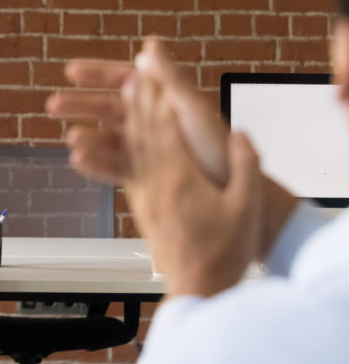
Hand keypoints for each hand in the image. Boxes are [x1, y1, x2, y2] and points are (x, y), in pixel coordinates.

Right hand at [46, 38, 228, 184]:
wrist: (235, 196)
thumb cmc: (218, 152)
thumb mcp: (192, 110)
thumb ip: (168, 78)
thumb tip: (149, 42)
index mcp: (164, 100)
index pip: (125, 79)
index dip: (96, 74)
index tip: (70, 71)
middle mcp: (153, 121)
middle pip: (108, 107)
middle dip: (79, 105)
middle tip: (52, 105)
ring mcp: (148, 147)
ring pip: (108, 136)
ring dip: (87, 135)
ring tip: (70, 139)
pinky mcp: (145, 173)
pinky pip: (115, 164)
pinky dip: (96, 163)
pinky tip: (78, 162)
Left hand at [122, 69, 261, 297]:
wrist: (199, 289)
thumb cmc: (224, 251)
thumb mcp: (245, 205)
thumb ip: (244, 165)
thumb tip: (240, 134)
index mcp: (179, 176)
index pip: (163, 126)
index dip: (156, 98)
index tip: (149, 75)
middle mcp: (154, 181)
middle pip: (141, 132)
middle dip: (137, 101)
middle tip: (131, 76)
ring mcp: (144, 195)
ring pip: (129, 149)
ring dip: (124, 122)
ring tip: (117, 102)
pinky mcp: (141, 208)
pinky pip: (126, 171)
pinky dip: (121, 150)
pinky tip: (122, 146)